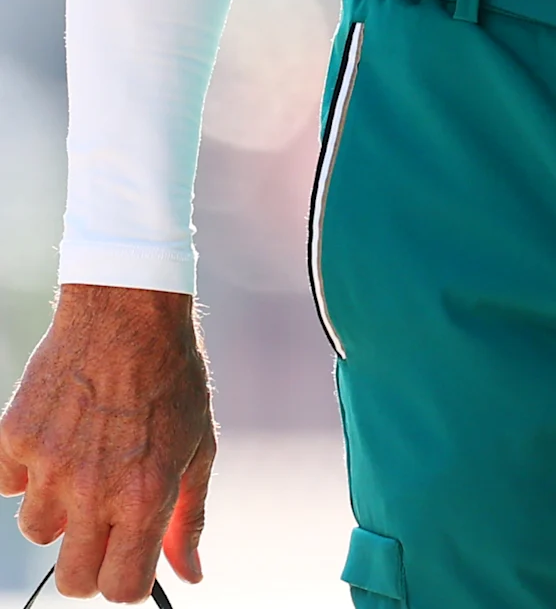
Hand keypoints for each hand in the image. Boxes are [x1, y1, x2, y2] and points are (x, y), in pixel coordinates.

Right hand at [1, 284, 215, 600]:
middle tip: (103, 529)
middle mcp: (94, 490)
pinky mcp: (13, 441)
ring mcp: (48, 467)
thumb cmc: (173, 380)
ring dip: (58, 510)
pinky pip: (9, 486)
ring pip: (36, 532)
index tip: (130, 563)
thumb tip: (191, 576)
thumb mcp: (200, 446)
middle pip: (73, 580)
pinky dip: (29, 471)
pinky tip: (60, 434)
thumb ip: (189, 518)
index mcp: (146, 497)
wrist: (128, 312)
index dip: (126, 583)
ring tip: (87, 463)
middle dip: (89, 564)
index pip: (120, 589)